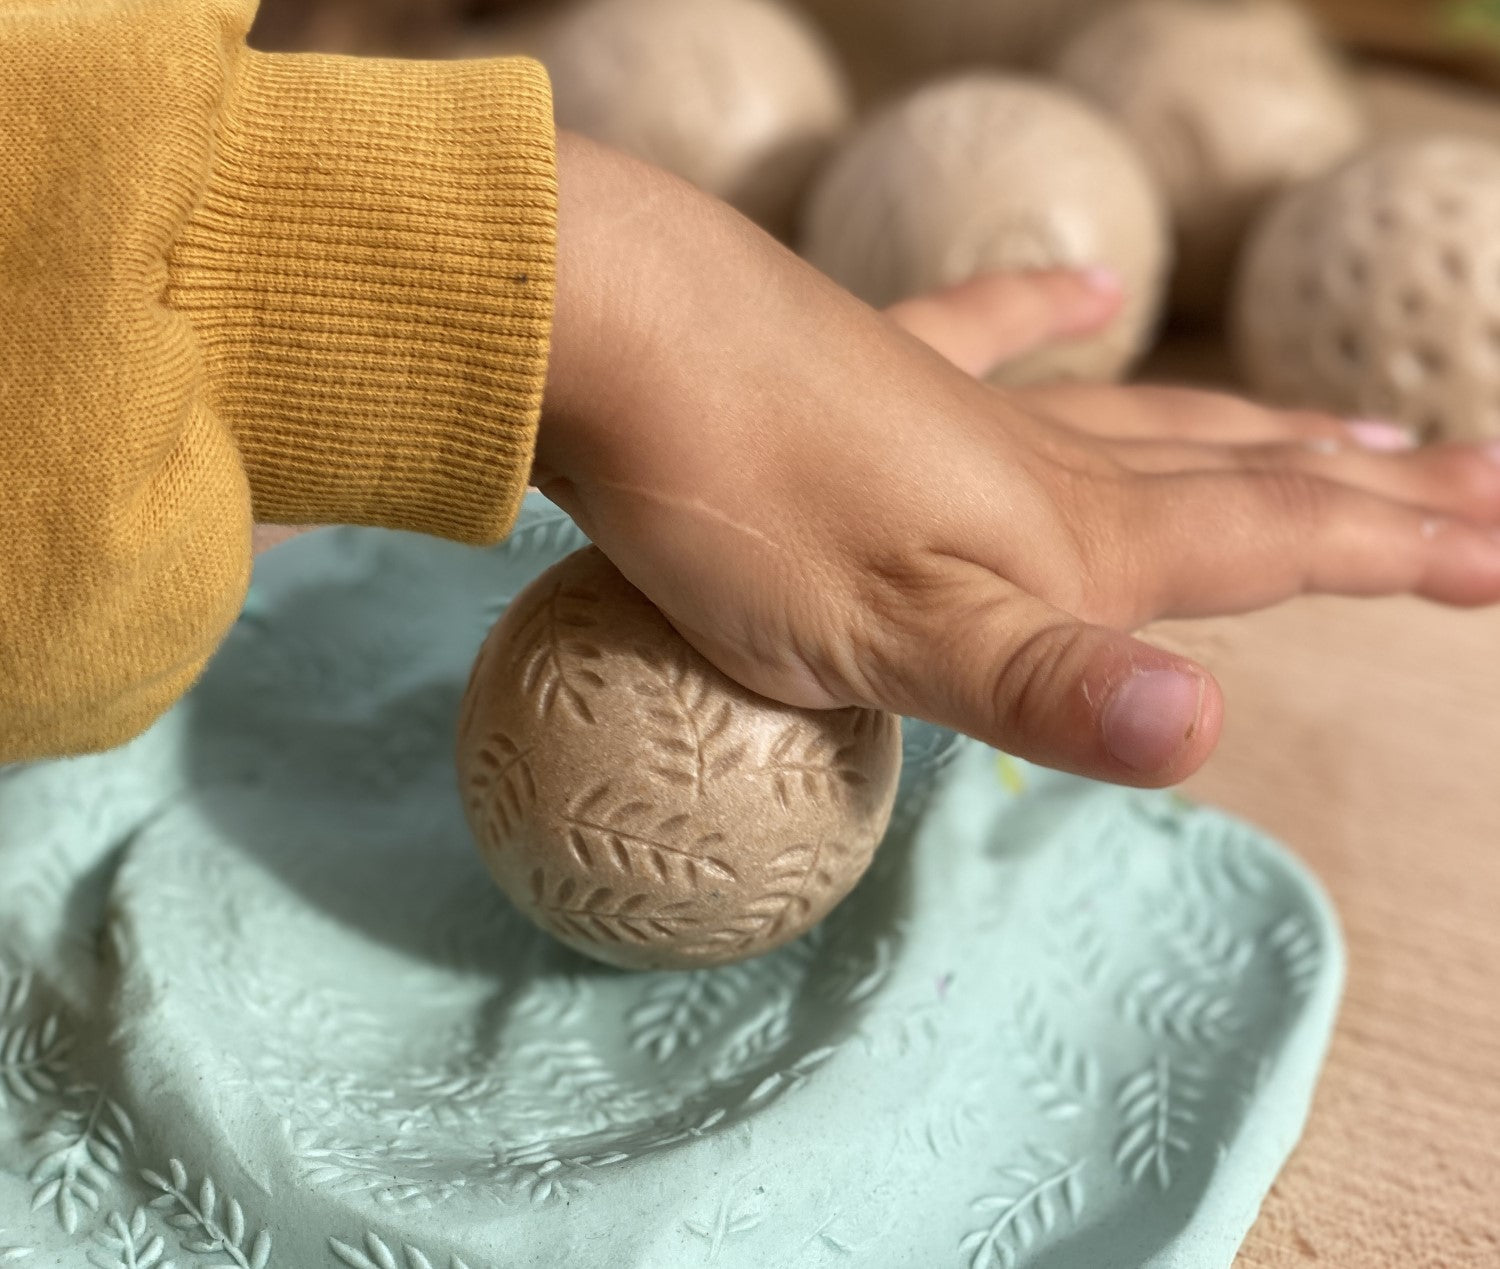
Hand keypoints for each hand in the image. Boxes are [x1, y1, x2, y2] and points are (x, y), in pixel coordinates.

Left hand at [537, 133, 1499, 787]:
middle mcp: (1038, 462)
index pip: (1273, 546)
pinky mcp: (868, 365)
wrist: (616, 330)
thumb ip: (1047, 687)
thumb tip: (1205, 731)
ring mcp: (955, 402)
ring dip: (1246, 428)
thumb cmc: (741, 505)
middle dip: (1364, 495)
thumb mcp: (893, 637)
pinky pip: (983, 335)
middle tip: (1475, 486)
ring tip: (1337, 427)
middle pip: (1236, 474)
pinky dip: (1039, 315)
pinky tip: (1086, 290)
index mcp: (1067, 539)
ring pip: (1139, 413)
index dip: (1398, 553)